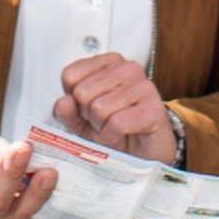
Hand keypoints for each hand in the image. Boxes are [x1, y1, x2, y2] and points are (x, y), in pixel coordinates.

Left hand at [48, 50, 175, 155]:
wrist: (142, 156)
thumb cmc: (114, 132)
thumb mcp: (80, 122)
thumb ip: (66, 111)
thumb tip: (64, 102)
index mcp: (108, 62)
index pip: (70, 75)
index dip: (74, 100)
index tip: (89, 109)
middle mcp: (128, 68)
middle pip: (83, 92)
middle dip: (89, 116)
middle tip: (104, 122)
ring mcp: (144, 86)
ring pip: (100, 108)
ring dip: (102, 128)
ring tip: (114, 130)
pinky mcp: (154, 109)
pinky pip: (118, 123)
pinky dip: (114, 136)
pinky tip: (123, 135)